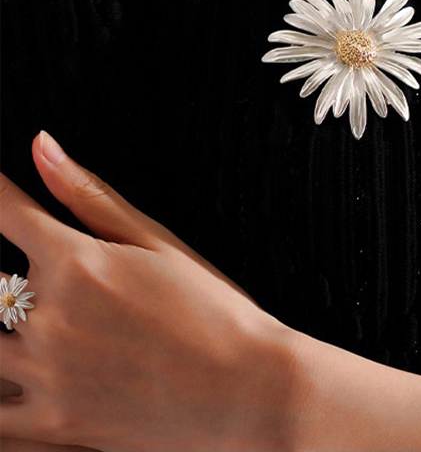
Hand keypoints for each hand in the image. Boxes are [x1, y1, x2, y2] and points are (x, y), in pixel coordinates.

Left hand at [0, 133, 300, 450]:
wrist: (247, 388)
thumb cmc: (213, 309)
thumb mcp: (158, 241)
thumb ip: (89, 196)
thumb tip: (41, 146)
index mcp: (77, 263)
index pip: (4, 214)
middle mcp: (50, 318)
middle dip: (4, 278)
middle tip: (48, 279)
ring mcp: (47, 377)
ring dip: (4, 331)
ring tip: (42, 323)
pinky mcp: (54, 427)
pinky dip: (2, 393)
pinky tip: (19, 378)